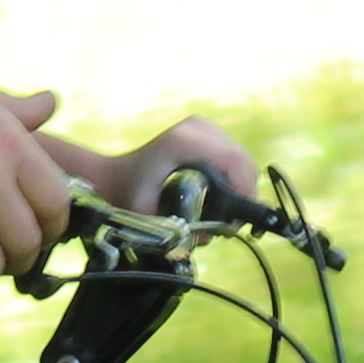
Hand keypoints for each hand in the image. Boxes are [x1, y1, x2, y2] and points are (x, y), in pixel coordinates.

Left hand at [92, 118, 263, 213]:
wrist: (118, 175)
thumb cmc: (129, 194)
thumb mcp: (149, 214)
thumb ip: (177, 228)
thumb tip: (209, 236)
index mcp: (183, 141)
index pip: (234, 160)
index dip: (245, 189)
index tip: (236, 218)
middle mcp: (197, 128)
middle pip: (242, 160)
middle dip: (245, 193)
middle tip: (230, 223)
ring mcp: (204, 126)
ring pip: (242, 158)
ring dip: (241, 186)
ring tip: (225, 211)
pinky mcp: (207, 131)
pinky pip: (234, 156)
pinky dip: (234, 177)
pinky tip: (222, 194)